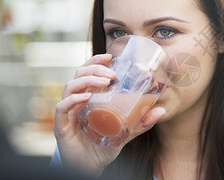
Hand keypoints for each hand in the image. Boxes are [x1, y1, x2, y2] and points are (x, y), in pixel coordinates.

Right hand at [53, 54, 164, 176]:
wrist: (91, 167)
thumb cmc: (104, 144)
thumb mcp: (126, 130)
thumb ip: (141, 121)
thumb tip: (162, 110)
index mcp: (89, 96)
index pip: (88, 72)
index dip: (95, 61)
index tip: (109, 56)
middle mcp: (76, 101)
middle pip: (79, 74)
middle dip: (95, 69)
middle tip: (112, 74)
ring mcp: (68, 112)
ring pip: (70, 87)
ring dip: (87, 81)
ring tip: (104, 82)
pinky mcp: (61, 126)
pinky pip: (62, 107)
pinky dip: (73, 99)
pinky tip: (86, 97)